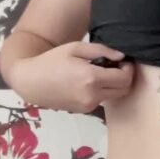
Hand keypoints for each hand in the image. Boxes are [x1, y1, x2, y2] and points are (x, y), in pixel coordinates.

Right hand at [9, 41, 135, 113]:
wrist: (30, 82)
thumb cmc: (52, 61)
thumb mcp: (76, 48)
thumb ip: (102, 50)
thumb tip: (121, 56)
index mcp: (91, 78)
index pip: (124, 78)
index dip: (128, 69)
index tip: (123, 61)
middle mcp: (92, 95)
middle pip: (124, 90)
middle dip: (125, 78)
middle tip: (117, 67)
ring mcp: (88, 105)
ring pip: (114, 96)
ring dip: (114, 85)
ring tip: (102, 73)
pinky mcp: (84, 110)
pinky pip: (101, 100)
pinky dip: (102, 91)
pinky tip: (90, 82)